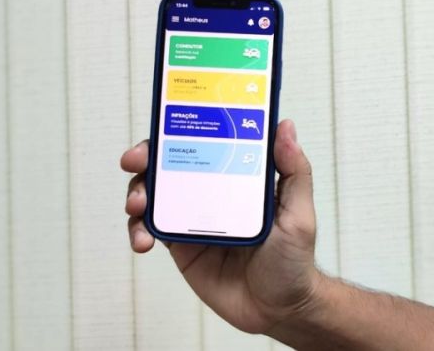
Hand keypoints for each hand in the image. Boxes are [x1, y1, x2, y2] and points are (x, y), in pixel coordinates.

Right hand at [120, 119, 321, 333]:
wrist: (276, 311)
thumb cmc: (293, 260)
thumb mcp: (299, 214)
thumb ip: (294, 171)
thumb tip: (285, 126)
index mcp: (238, 177)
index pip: (206, 144)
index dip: (182, 130)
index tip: (165, 124)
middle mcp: (212, 192)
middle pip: (171, 163)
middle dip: (146, 156)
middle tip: (135, 160)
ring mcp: (193, 218)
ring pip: (154, 193)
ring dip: (137, 192)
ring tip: (137, 205)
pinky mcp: (180, 246)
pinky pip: (151, 229)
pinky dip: (138, 230)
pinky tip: (142, 240)